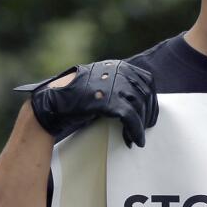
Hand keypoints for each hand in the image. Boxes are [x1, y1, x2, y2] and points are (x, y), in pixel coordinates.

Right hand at [21, 59, 156, 146]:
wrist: (54, 100)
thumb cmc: (77, 95)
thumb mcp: (101, 83)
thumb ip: (119, 85)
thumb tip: (139, 100)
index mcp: (119, 66)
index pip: (147, 81)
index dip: (152, 100)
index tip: (151, 114)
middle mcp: (119, 72)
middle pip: (145, 95)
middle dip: (149, 114)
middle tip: (147, 129)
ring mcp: (114, 85)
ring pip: (140, 108)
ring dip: (141, 126)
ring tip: (137, 138)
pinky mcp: (109, 101)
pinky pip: (131, 118)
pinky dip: (135, 132)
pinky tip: (134, 141)